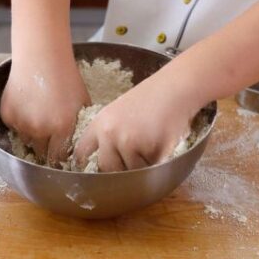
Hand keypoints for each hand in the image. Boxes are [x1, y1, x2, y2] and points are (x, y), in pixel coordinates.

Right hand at [0, 57, 89, 165]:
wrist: (41, 56)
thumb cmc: (66, 77)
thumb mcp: (83, 103)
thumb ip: (80, 127)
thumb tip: (79, 147)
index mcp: (63, 128)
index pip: (58, 157)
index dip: (59, 154)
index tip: (59, 150)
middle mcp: (41, 129)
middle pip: (41, 152)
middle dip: (45, 146)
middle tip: (49, 131)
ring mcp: (22, 123)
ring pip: (27, 140)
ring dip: (32, 133)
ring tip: (38, 113)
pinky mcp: (8, 115)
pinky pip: (15, 127)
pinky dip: (20, 120)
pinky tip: (27, 104)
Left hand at [74, 77, 195, 170]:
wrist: (176, 88)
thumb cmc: (150, 99)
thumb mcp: (118, 112)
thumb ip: (107, 135)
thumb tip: (102, 166)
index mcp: (99, 123)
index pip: (82, 153)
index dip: (87, 164)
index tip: (93, 171)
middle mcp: (110, 134)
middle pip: (107, 168)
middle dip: (120, 168)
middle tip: (134, 157)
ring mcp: (130, 142)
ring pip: (131, 170)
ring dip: (142, 165)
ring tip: (152, 143)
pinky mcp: (151, 149)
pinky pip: (151, 168)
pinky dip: (157, 162)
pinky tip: (161, 143)